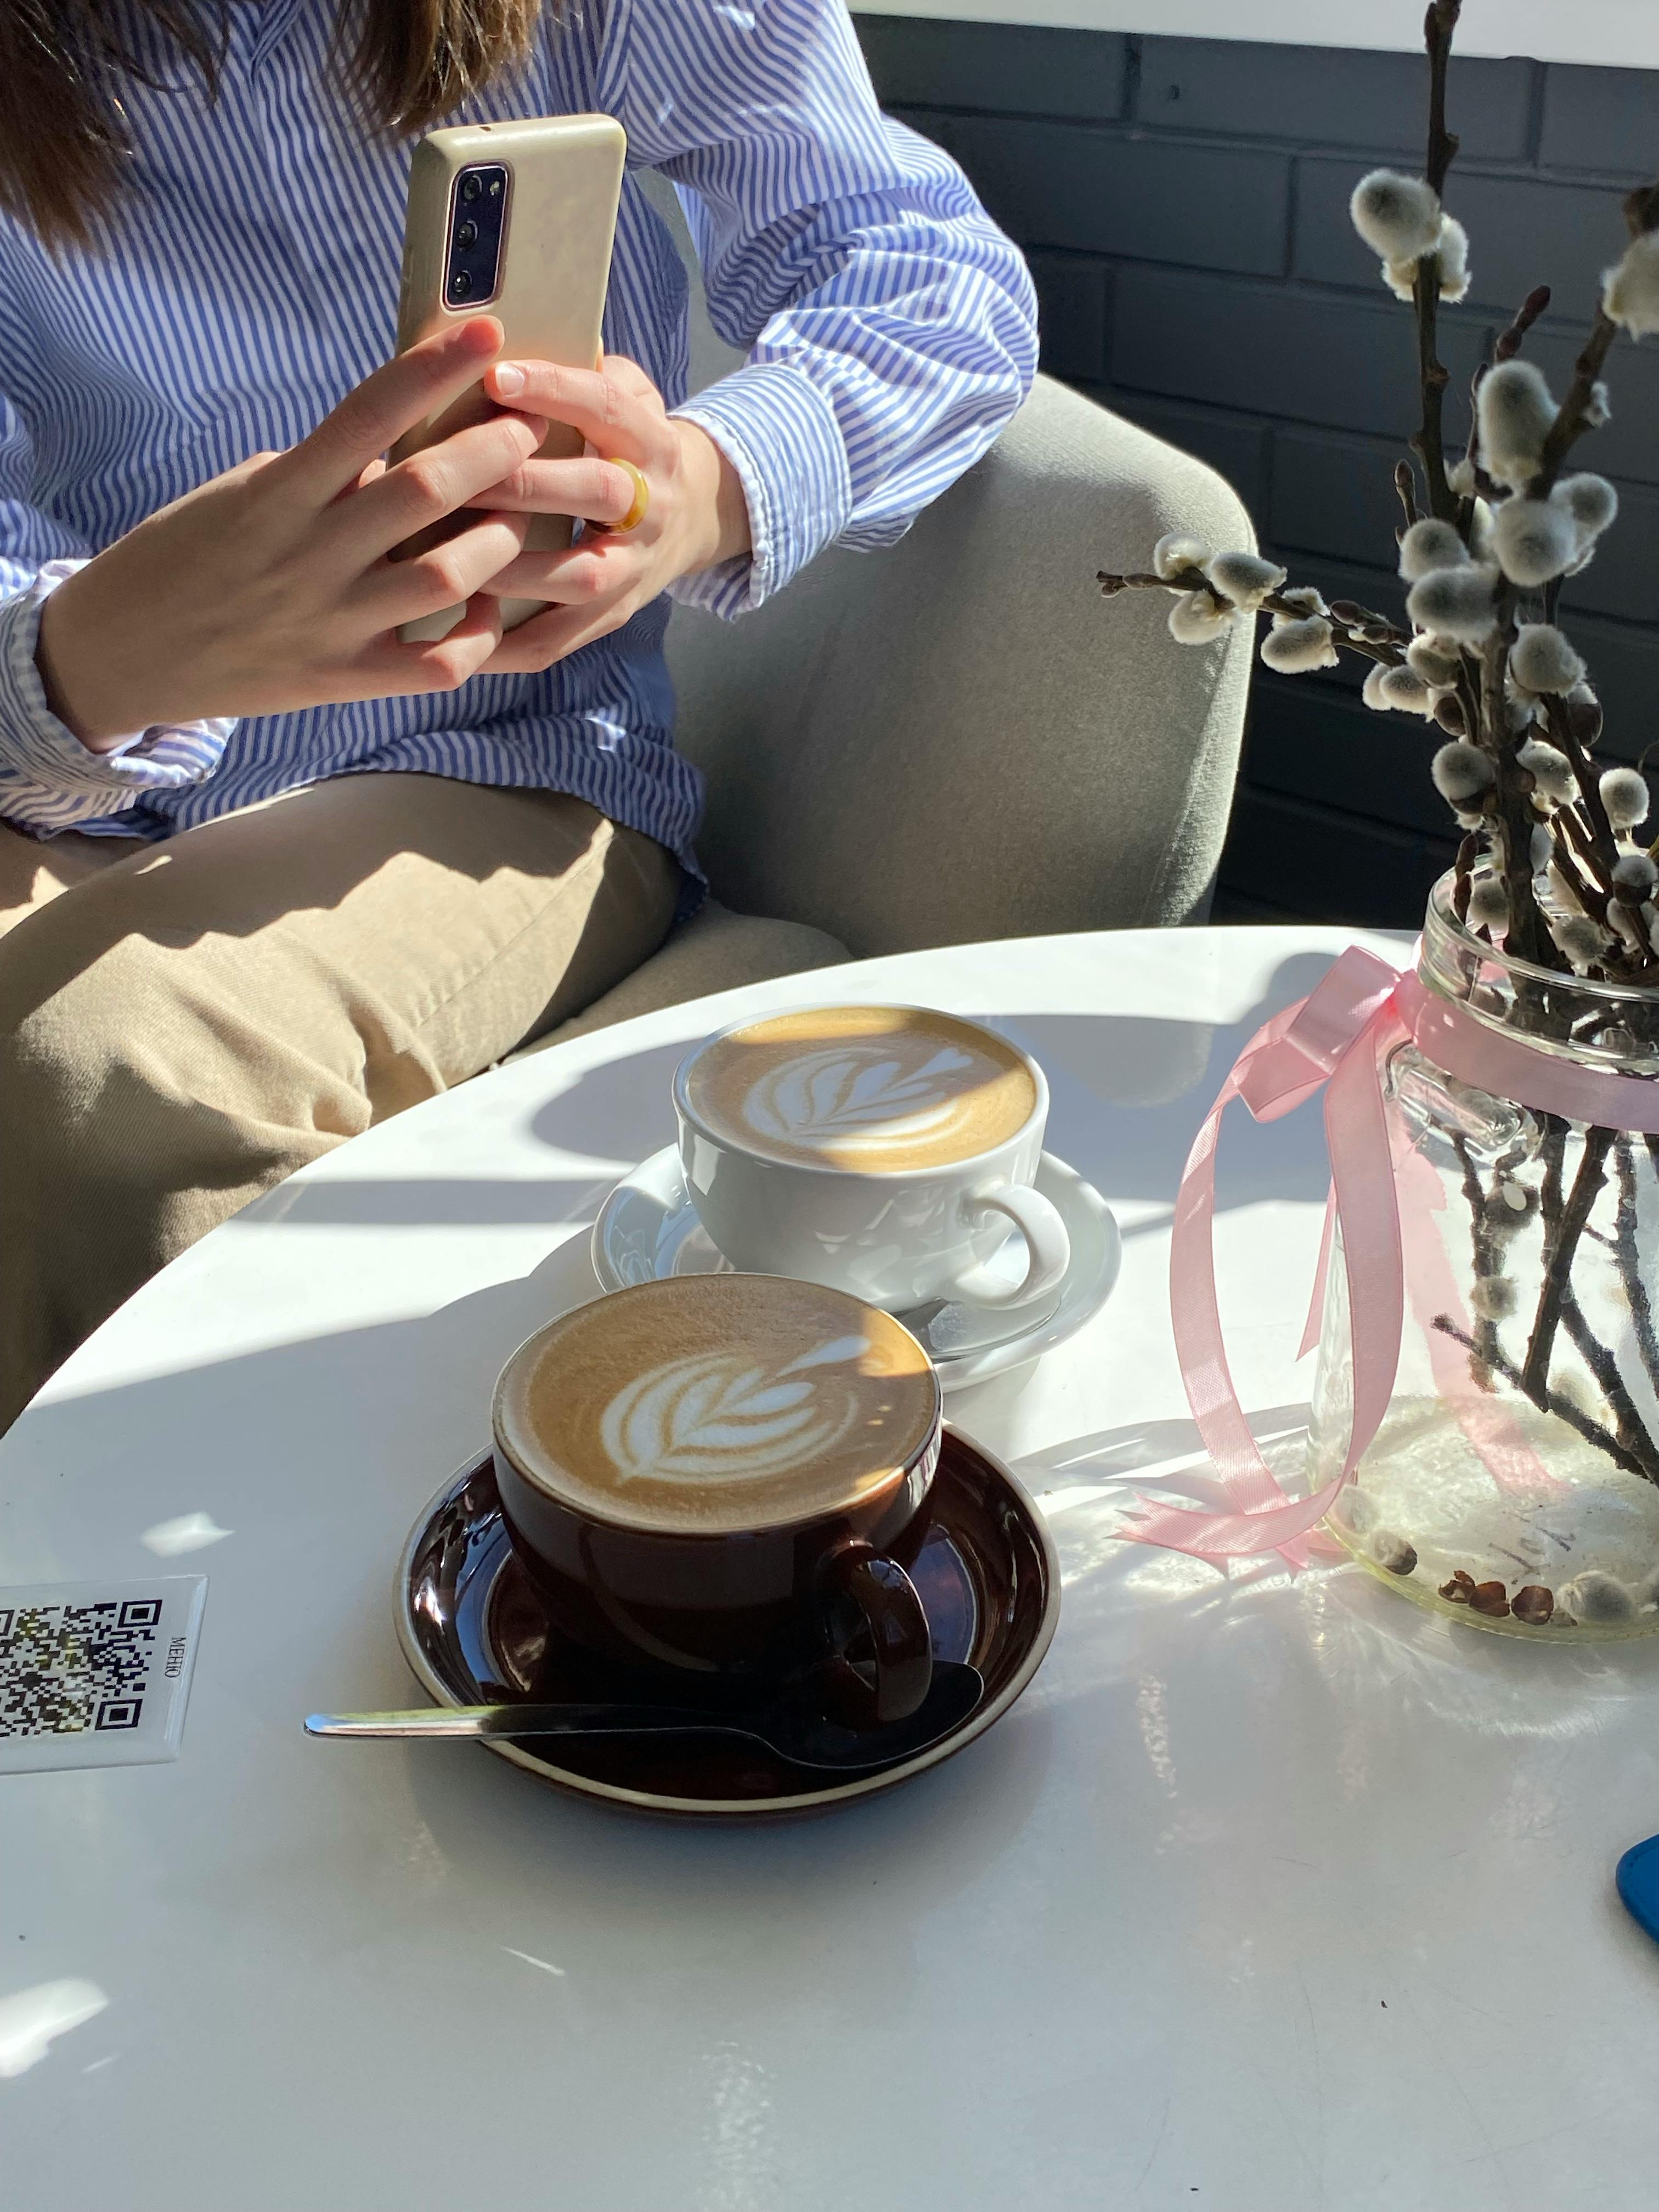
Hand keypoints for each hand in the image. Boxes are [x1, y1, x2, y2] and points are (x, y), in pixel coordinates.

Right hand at [37, 318, 546, 748]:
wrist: (124, 651)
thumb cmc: (189, 556)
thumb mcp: (242, 494)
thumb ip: (320, 472)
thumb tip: (397, 441)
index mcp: (279, 491)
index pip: (368, 413)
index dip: (432, 368)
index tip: (486, 333)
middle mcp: (309, 553)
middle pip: (425, 491)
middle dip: (492, 451)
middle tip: (532, 427)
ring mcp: (330, 621)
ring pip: (446, 577)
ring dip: (497, 543)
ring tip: (518, 518)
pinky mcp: (341, 680)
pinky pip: (435, 666)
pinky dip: (476, 637)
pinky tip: (487, 610)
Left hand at [461, 354, 751, 673]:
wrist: (692, 518)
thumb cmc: (626, 445)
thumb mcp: (625, 396)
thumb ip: (584, 369)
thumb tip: (523, 327)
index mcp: (651, 440)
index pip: (605, 406)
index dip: (554, 390)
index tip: (493, 377)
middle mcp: (651, 506)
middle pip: (594, 491)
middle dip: (524, 483)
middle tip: (454, 474)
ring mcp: (634, 570)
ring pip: (576, 577)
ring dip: (510, 568)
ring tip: (444, 554)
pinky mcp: (611, 618)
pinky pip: (555, 641)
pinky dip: (503, 643)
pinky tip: (452, 628)